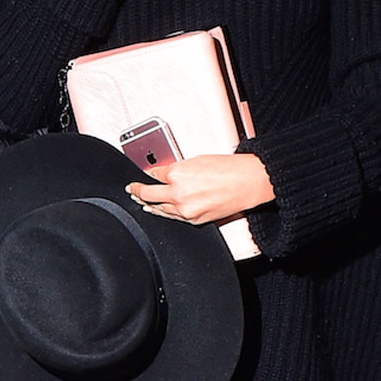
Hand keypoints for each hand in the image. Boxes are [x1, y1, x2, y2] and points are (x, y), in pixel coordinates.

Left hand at [128, 153, 274, 225]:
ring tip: (141, 201)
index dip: (146, 175)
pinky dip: (165, 212)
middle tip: (132, 189)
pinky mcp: (194, 220)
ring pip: (159, 209)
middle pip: (149, 195)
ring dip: (149, 204)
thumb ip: (178, 169)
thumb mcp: (196, 160)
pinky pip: (174, 217)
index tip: (142, 175)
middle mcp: (178, 194)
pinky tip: (159, 210)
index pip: (153, 175)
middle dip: (138, 191)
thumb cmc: (229, 168)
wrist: (248, 182)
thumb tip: (166, 174)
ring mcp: (185, 210)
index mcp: (177, 174)